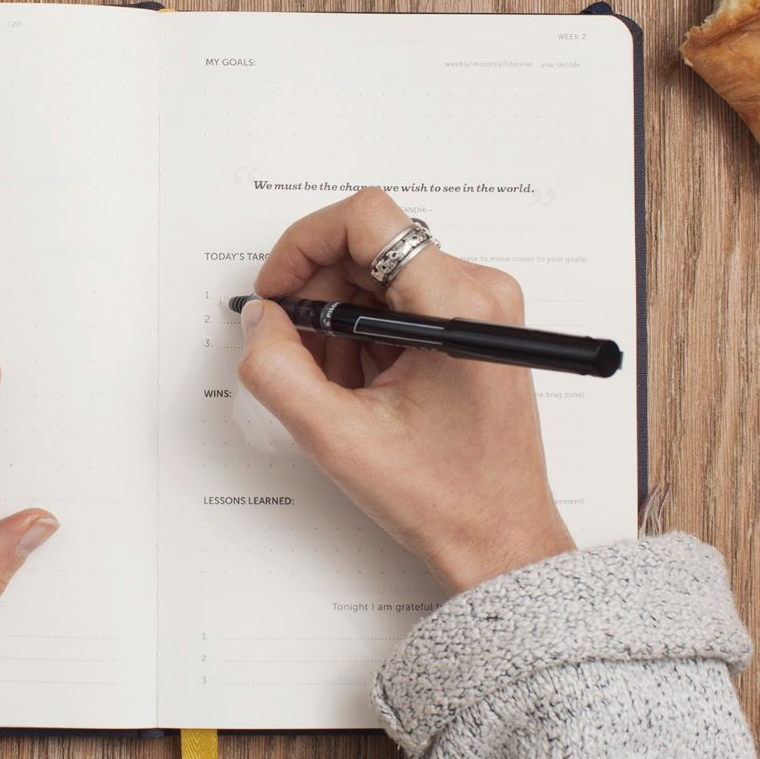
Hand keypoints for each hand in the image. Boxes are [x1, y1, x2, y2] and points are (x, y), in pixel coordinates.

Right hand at [238, 189, 573, 592]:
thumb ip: (279, 370)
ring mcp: (479, 307)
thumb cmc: (446, 497)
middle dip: (319, 295)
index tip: (278, 291)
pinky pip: (399, 300)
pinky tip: (362, 387)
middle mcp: (479, 291)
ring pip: (379, 275)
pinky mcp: (473, 325)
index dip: (305, 244)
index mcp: (457, 305)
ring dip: (340, 321)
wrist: (499, 539)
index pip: (367, 219)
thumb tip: (261, 319)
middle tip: (297, 353)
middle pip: (368, 246)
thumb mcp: (338, 438)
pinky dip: (365, 335)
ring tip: (338, 385)